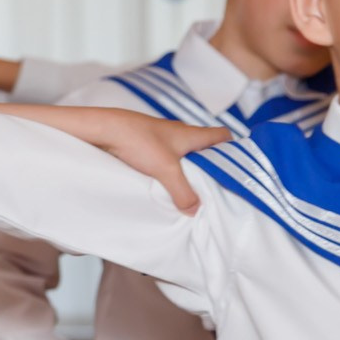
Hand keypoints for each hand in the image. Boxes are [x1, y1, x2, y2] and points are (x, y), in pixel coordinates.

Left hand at [0, 104, 229, 212]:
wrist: (98, 129)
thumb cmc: (134, 140)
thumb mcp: (166, 169)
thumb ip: (183, 191)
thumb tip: (196, 210)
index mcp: (190, 134)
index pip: (222, 136)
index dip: (234, 149)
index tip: (241, 168)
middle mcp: (177, 135)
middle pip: (203, 150)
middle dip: (210, 168)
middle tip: (215, 192)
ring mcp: (159, 142)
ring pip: (181, 158)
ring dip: (185, 175)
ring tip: (189, 199)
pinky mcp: (142, 149)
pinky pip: (162, 164)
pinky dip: (165, 176)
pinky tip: (161, 193)